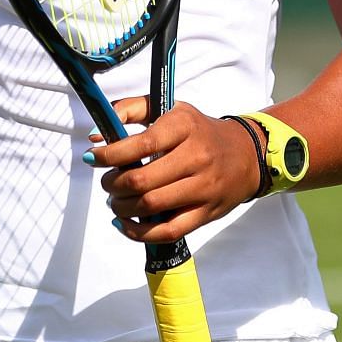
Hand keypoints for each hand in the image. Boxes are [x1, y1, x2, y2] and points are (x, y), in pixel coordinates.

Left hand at [86, 98, 263, 243]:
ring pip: (151, 206)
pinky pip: (167, 231)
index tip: (94, 157)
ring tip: (116, 201)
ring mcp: (203, 188)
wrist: (246, 154)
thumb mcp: (169, 108)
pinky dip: (139, 233)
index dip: (110, 154)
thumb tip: (95, 136)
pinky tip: (125, 224)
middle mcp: (196, 156)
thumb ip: (129, 110)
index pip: (141, 143)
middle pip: (141, 180)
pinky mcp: (206, 213)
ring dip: (122, 207)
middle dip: (113, 185)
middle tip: (107, 183)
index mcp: (184, 126)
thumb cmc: (198, 130)